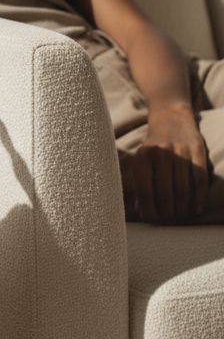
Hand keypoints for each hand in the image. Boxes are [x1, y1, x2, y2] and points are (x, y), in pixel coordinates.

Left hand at [119, 105, 210, 222]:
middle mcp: (161, 153)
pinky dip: (199, 197)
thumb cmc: (153, 147)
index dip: (150, 209)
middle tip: (169, 220)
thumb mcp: (141, 161)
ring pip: (183, 187)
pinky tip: (197, 208)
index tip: (153, 220)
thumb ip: (139, 185)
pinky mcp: (197, 150)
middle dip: (168, 211)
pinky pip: (200, 178)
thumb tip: (141, 212)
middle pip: (165, 191)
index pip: (146, 190)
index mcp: (143, 156)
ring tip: (181, 216)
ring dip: (183, 207)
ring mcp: (181, 151)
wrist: (170, 118)